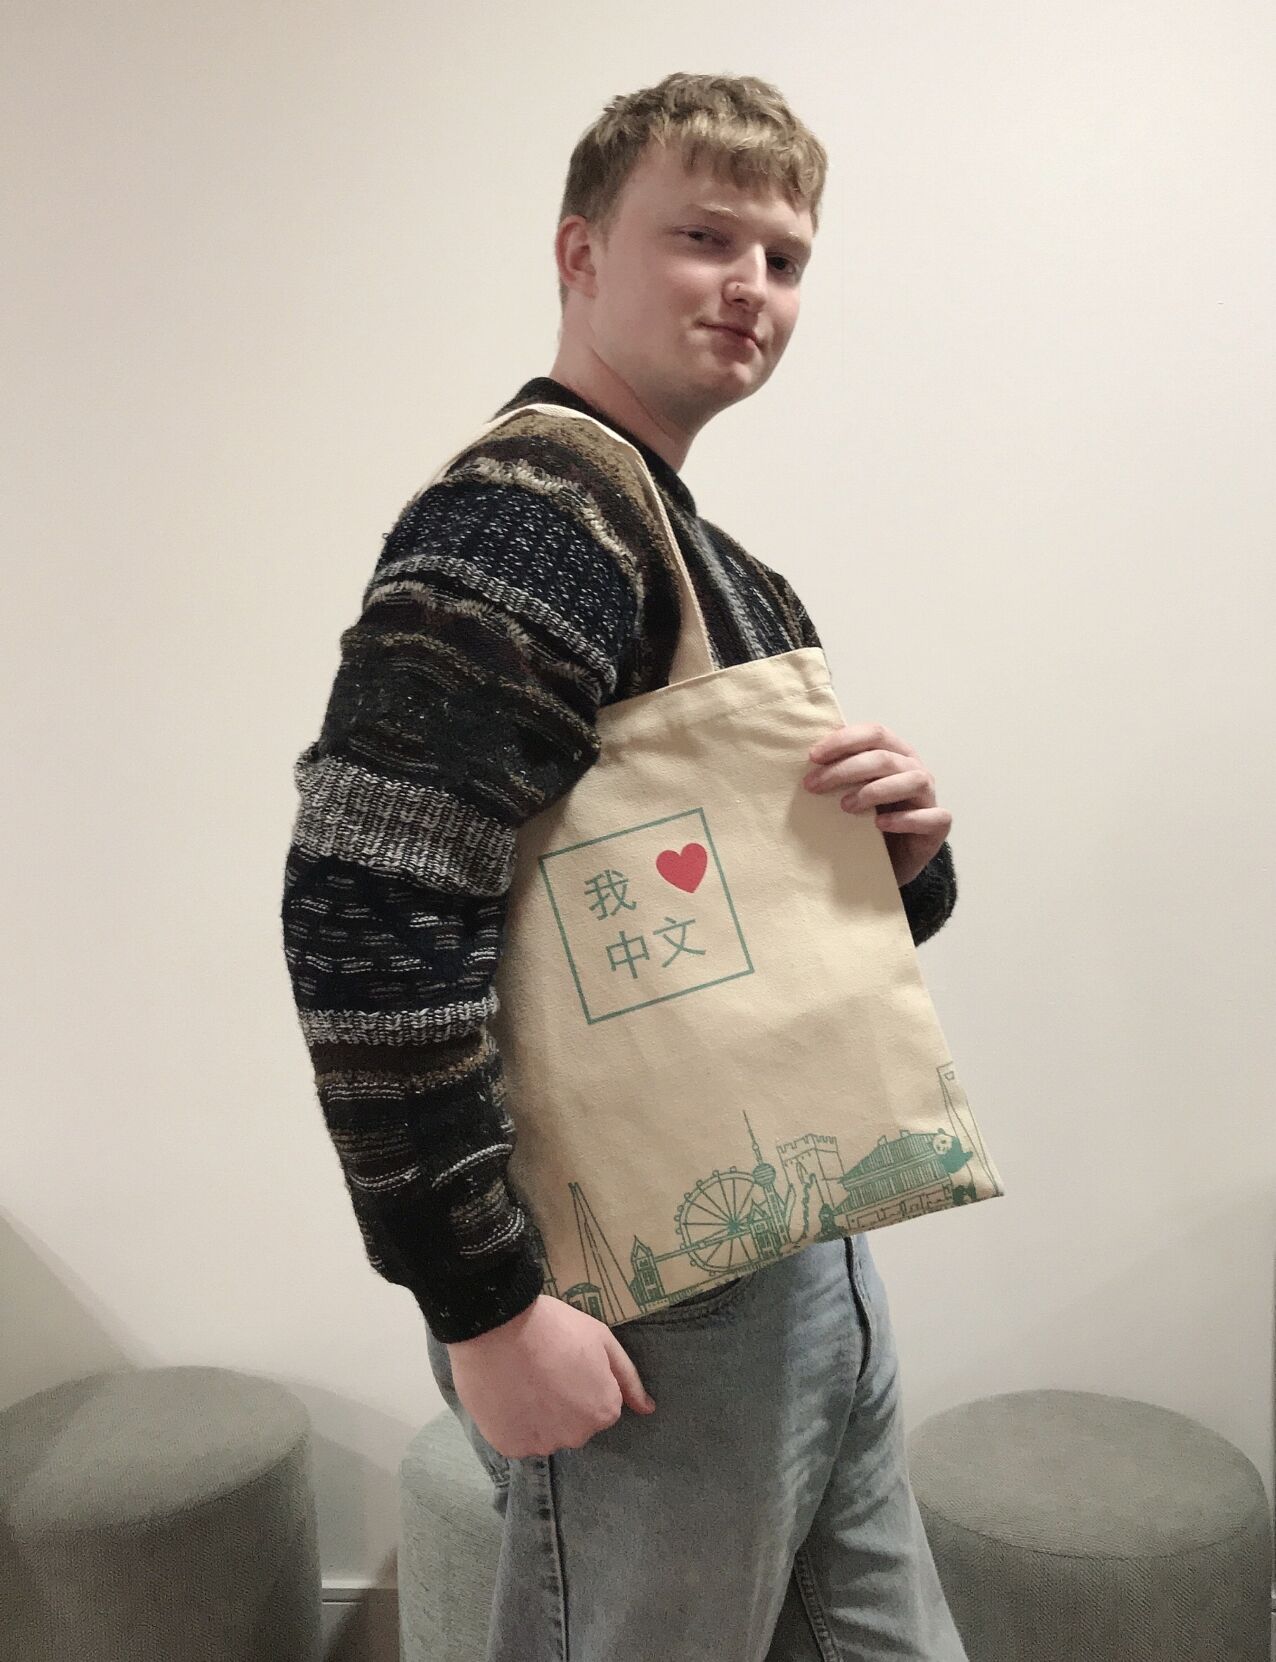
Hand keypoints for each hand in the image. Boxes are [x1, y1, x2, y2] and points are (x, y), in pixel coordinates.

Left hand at [802, 721, 951, 888]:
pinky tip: (879, 825)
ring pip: (912, 780)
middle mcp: (915, 770)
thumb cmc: (868, 821)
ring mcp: (929, 797)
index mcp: (895, 753)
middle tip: (814, 786)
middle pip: (884, 758)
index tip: (812, 757)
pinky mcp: (938, 826)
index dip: (843, 741)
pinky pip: (932, 817)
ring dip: (875, 791)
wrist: (891, 860)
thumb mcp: (851, 791)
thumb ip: (840, 772)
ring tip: (845, 806)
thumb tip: (807, 757)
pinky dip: (904, 819)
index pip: (874, 733)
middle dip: (845, 770)